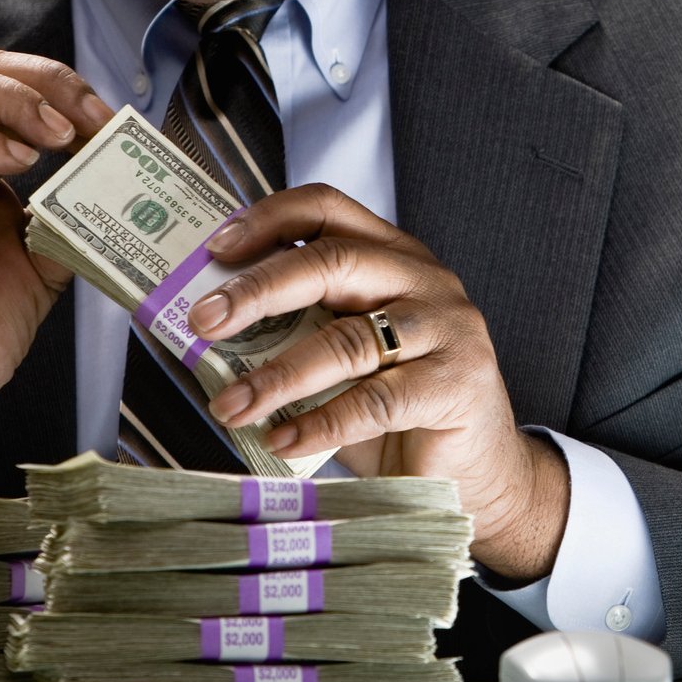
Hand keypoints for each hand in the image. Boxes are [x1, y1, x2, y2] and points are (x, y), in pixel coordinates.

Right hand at [0, 50, 114, 498]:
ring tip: (56, 133)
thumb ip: (74, 210)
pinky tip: (15, 160)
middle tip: (88, 116)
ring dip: (7, 98)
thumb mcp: (46, 258)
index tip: (110, 119)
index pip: (5, 82)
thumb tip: (123, 176)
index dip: (60, 87)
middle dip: (39, 78)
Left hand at [188, 184, 569, 579]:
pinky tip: (283, 441)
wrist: (476, 474)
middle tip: (205, 321)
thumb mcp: (343, 356)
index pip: (326, 208)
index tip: (215, 250)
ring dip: (278, 376)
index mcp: (390, 255)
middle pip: (332, 263)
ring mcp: (445, 328)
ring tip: (232, 405)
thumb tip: (210, 331)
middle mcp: (421, 279)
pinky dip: (320, 424)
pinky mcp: (457, 384)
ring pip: (348, 339)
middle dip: (259, 291)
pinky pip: (376, 401)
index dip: (267, 220)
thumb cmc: (398, 410)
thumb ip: (296, 331)